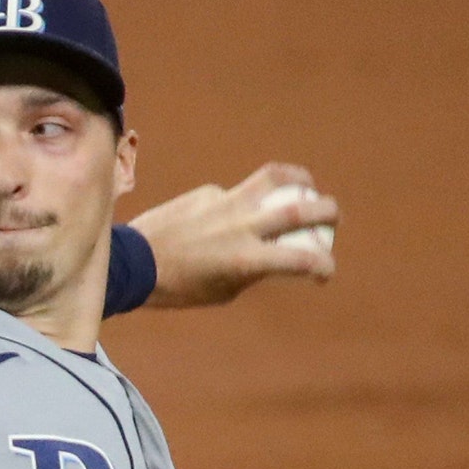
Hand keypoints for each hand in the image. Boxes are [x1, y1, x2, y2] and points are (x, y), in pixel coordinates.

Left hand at [129, 162, 338, 307]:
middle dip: (329, 212)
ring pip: (275, 178)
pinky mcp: (208, 192)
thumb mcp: (224, 290)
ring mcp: (225, 204)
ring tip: (307, 185)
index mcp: (248, 259)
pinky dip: (245, 202)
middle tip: (334, 218)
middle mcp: (242, 226)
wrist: (134, 263)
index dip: (325, 265)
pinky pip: (236, 192)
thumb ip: (255, 271)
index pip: (304, 259)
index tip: (325, 270)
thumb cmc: (179, 287)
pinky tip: (230, 215)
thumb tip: (275, 255)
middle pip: (302, 209)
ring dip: (300, 179)